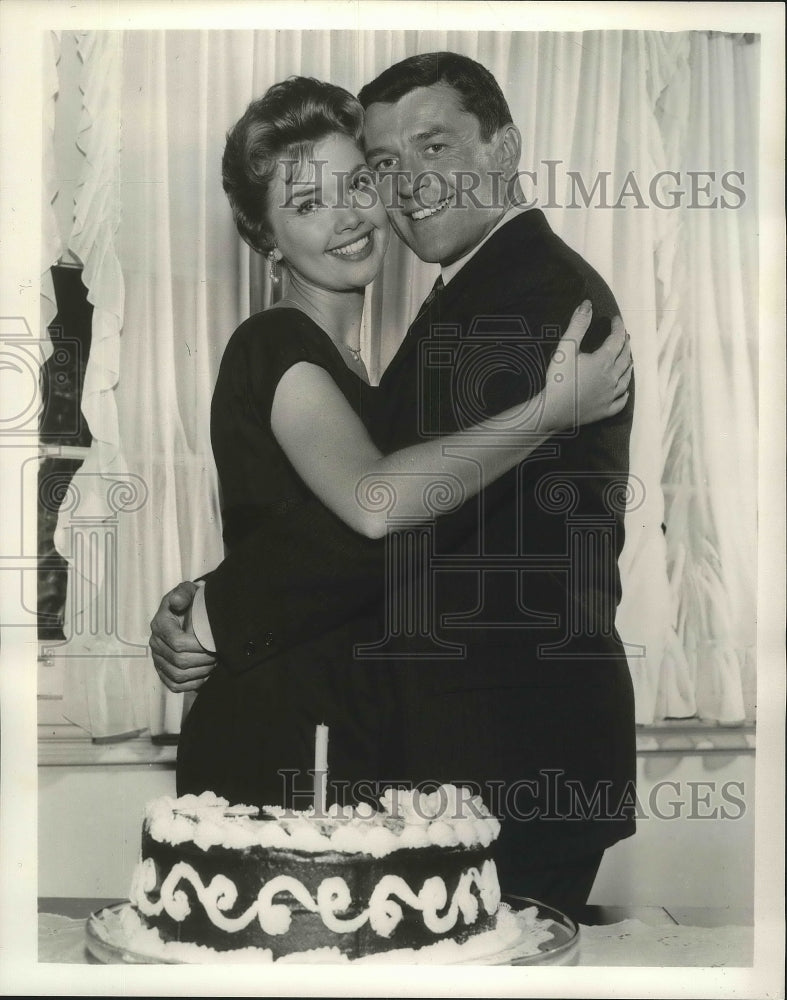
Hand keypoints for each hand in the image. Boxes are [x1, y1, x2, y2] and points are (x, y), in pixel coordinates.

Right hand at [149, 581, 216, 692]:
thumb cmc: (190, 602)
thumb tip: (177, 601)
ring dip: (200, 672)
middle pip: (179, 661)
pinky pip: (175, 685)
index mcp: (160, 625)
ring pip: (178, 675)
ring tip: (213, 663)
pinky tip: (205, 675)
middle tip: (218, 655)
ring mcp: (158, 659)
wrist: (188, 612)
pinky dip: (192, 684)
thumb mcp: (188, 592)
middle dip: (203, 660)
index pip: (178, 642)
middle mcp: (155, 643)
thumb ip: (183, 594)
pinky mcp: (163, 671)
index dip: (199, 647)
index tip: (215, 644)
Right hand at [543, 302, 631, 430]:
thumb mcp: (566, 348)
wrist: (553, 411)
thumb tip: (588, 305)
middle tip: (624, 336)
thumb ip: (578, 325)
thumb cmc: (558, 379)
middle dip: (625, 344)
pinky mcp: (605, 410)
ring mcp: (610, 395)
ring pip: (625, 378)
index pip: (617, 339)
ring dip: (628, 366)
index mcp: (603, 361)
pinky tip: (625, 391)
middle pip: (624, 357)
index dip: (618, 327)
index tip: (616, 319)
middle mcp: (612, 377)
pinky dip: (624, 394)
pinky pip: (620, 401)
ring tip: (628, 359)